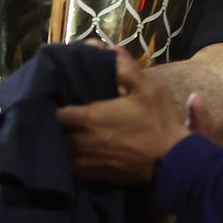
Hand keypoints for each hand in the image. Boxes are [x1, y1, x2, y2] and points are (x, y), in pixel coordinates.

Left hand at [56, 46, 194, 184]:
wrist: (174, 163)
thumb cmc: (158, 124)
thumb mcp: (147, 90)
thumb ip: (125, 68)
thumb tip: (107, 47)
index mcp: (89, 117)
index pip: (55, 110)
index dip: (49, 102)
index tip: (49, 95)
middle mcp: (80, 140)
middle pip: (51, 130)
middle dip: (47, 120)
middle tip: (48, 110)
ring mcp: (85, 160)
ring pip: (57, 149)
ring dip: (54, 139)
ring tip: (54, 129)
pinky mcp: (92, 174)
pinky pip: (69, 165)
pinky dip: (64, 157)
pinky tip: (66, 148)